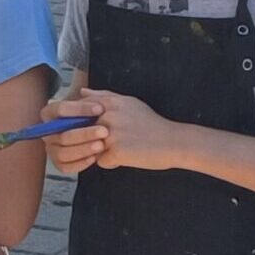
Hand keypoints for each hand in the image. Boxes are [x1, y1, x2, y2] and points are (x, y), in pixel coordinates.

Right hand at [40, 95, 104, 172]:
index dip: (79, 109)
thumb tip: (83, 91)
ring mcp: (53, 149)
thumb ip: (92, 98)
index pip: (59, 110)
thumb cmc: (94, 117)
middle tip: (105, 131)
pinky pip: (66, 167)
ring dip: (83, 149)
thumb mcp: (95, 104)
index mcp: (50, 115)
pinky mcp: (60, 163)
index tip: (100, 109)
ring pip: (63, 152)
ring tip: (101, 145)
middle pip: (62, 134)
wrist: (100, 134)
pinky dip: (80, 163)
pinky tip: (94, 158)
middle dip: (84, 133)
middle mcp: (48, 133)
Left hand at [44, 90, 175, 172]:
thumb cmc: (151, 124)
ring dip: (102, 150)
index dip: (84, 123)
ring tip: (124, 146)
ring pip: (90, 147)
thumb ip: (103, 97)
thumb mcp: (128, 103)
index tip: (95, 128)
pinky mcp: (116, 152)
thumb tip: (81, 92)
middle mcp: (107, 116)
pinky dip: (112, 162)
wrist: (174, 142)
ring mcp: (110, 134)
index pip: (79, 112)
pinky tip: (128, 156)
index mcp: (109, 103)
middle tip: (119, 139)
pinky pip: (101, 161)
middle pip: (82, 132)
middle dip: (92, 138)